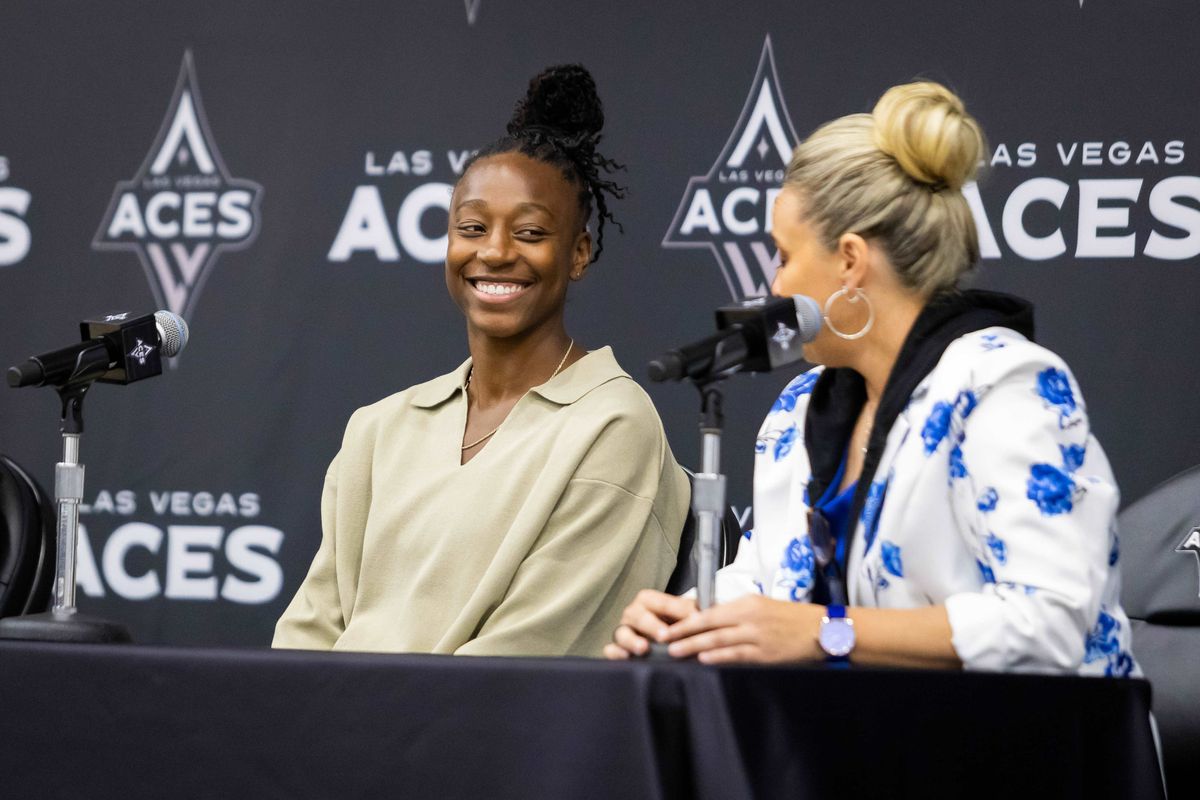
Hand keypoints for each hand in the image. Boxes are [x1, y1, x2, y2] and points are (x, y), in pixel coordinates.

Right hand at [603, 590, 697, 658]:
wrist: (660, 639)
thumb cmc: (672, 623)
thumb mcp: (683, 614)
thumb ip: (692, 611)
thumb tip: (706, 613)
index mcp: (649, 600)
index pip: (663, 603)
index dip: (677, 611)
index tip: (693, 620)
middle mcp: (633, 613)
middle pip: (638, 616)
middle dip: (651, 625)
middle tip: (664, 635)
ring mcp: (623, 631)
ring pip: (622, 633)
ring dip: (632, 640)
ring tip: (643, 649)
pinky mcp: (617, 648)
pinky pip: (611, 650)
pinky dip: (616, 653)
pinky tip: (625, 657)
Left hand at [661, 595, 825, 663]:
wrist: (822, 630)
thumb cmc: (791, 618)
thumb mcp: (762, 606)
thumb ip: (738, 613)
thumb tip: (711, 621)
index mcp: (747, 602)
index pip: (710, 611)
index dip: (687, 620)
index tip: (669, 625)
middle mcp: (749, 617)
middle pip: (709, 625)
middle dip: (684, 633)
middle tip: (664, 640)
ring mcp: (757, 636)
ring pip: (719, 640)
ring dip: (695, 646)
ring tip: (676, 651)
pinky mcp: (765, 654)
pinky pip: (737, 655)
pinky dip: (719, 657)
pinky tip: (704, 659)